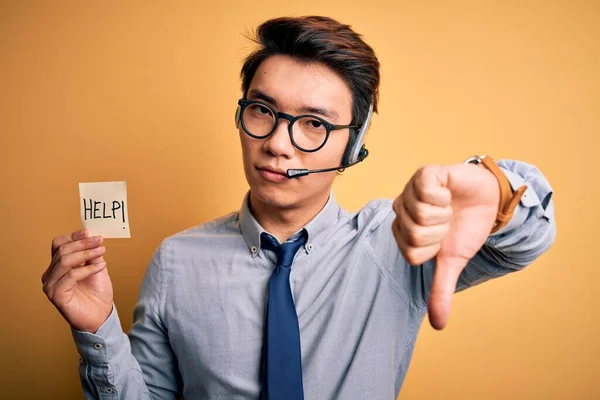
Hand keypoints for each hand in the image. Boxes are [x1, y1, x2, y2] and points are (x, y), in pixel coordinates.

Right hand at [42, 229, 113, 332]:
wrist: (100, 315)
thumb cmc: (97, 293)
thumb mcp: (96, 267)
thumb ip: (91, 254)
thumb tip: (92, 236)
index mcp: (57, 266)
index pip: (58, 245)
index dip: (73, 236)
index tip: (90, 232)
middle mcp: (50, 275)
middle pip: (62, 251)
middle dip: (83, 244)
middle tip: (100, 241)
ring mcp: (51, 286)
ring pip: (64, 261)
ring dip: (86, 254)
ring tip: (102, 252)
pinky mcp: (56, 296)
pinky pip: (70, 276)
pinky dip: (87, 269)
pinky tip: (101, 266)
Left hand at [392, 163, 499, 329]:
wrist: (489, 201)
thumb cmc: (465, 228)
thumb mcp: (453, 261)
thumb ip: (441, 289)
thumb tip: (438, 325)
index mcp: (403, 231)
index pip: (411, 253)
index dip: (434, 249)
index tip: (443, 239)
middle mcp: (402, 210)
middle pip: (414, 233)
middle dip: (439, 232)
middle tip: (447, 222)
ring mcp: (410, 190)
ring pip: (419, 213)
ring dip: (443, 214)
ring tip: (448, 207)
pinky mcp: (425, 174)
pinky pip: (425, 189)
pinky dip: (443, 196)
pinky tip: (447, 193)